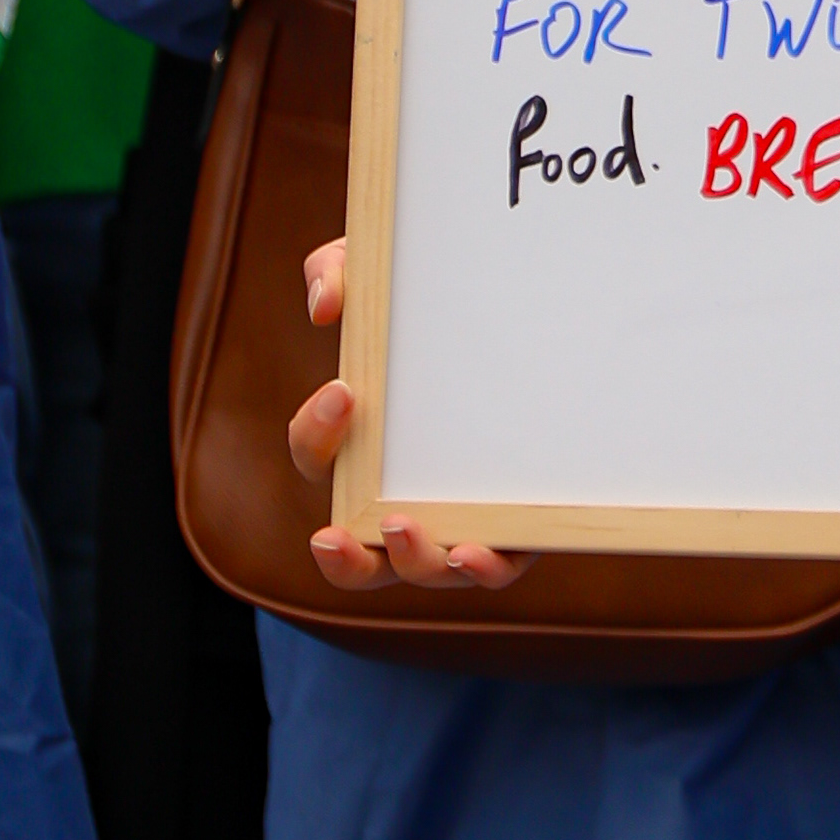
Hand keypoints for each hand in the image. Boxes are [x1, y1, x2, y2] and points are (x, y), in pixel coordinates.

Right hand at [287, 229, 532, 593]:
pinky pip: (499, 563)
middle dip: (344, 555)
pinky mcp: (518, 519)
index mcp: (362, 444)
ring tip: (406, 532)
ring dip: (410, 563)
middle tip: (336, 530)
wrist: (523, 303)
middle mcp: (403, 492)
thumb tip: (327, 307)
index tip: (344, 392)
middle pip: (360, 552)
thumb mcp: (382, 273)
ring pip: (425, 570)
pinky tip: (475, 551)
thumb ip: (340, 270)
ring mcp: (459, 514)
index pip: (317, 456)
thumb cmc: (433, 298)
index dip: (315, 434)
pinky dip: (483, 568)